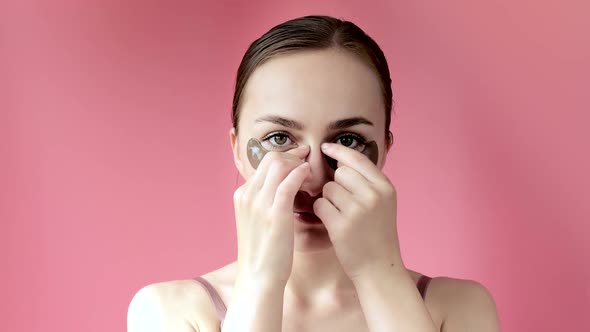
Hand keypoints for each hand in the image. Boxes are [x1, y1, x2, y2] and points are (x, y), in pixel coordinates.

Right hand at [233, 145, 309, 286]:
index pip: (264, 162)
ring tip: (311, 173)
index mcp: (242, 195)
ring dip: (299, 164)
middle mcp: (248, 195)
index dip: (285, 157)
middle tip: (308, 162)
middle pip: (271, 158)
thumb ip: (265, 202)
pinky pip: (288, 182)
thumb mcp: (258, 221)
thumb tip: (282, 189)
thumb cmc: (263, 253)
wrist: (258, 277)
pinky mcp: (274, 213)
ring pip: (279, 165)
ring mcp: (259, 203)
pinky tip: (310, 178)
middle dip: (293, 156)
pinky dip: (300, 174)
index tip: (300, 160)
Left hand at [313, 142, 402, 279]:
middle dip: (335, 184)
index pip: (357, 158)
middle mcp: (373, 195)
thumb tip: (342, 162)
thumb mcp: (383, 203)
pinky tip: (332, 223)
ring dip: (328, 200)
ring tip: (341, 215)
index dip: (338, 151)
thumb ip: (367, 182)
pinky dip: (322, 212)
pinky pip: (320, 205)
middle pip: (339, 173)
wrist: (379, 268)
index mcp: (385, 187)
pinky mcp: (341, 224)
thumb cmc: (377, 234)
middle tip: (342, 202)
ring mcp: (357, 209)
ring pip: (328, 189)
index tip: (324, 147)